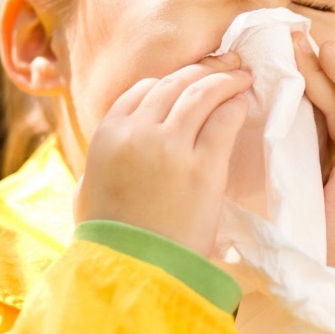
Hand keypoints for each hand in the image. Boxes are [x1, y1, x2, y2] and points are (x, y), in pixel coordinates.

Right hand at [73, 52, 251, 256]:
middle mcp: (138, 132)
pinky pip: (224, 120)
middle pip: (176, 83)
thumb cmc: (111, 237)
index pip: (144, 89)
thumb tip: (119, 141)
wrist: (134, 269)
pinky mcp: (204, 166)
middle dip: (204, 70)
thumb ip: (105, 157)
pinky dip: (235, 105)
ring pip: (201, 93)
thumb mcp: (90, 188)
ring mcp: (172, 146)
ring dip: (225, 79)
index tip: (190, 80)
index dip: (172, 81)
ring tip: (242, 76)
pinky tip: (244, 102)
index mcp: (108, 134)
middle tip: (227, 65)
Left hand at [291, 32, 334, 277]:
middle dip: (324, 70)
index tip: (294, 49)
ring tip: (328, 49)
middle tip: (300, 38)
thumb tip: (264, 113)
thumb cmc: (301, 234)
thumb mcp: (292, 181)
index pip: (331, 109)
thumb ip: (291, 149)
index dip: (315, 79)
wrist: (320, 278)